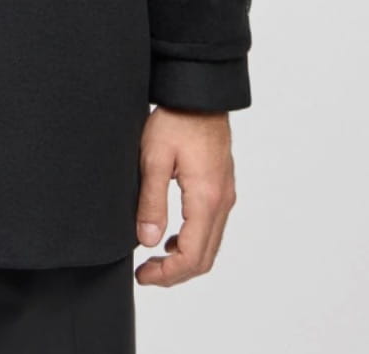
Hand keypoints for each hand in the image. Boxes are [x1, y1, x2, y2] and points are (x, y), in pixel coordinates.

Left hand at [133, 106, 236, 286]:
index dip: (167, 274)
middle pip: (204, 257)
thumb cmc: (177, 119)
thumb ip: (151, 201)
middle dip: (175, 273)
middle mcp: (222, 201)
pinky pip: (212, 227)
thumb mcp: (154, 158)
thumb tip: (148, 241)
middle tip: (145, 273)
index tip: (143, 275)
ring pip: (210, 245)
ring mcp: (225, 195)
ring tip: (154, 259)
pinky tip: (172, 236)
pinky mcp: (221, 188)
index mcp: (206, 198)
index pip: (192, 256)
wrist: (199, 94)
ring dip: (184, 259)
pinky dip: (193, 242)